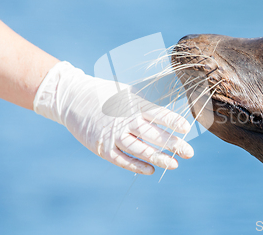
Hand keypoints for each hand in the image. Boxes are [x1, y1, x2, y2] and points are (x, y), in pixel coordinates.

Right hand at [33, 61, 192, 174]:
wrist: (72, 98)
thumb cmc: (105, 94)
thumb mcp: (127, 92)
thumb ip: (147, 99)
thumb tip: (171, 90)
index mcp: (133, 104)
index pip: (158, 114)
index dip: (173, 121)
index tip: (187, 128)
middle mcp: (125, 120)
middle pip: (153, 135)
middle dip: (173, 144)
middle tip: (190, 153)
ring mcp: (113, 135)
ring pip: (140, 150)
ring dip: (159, 158)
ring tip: (174, 165)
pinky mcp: (102, 147)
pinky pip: (122, 160)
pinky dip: (137, 166)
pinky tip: (151, 170)